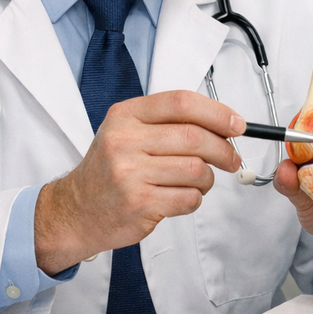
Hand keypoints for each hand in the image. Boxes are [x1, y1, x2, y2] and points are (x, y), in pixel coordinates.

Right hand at [34, 90, 243, 273]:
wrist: (76, 211)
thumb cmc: (110, 169)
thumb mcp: (128, 131)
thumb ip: (169, 122)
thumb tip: (225, 123)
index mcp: (125, 115)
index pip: (181, 103)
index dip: (217, 113)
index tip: (237, 124)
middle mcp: (124, 141)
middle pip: (195, 137)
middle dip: (224, 149)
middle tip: (231, 158)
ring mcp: (130, 174)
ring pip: (197, 170)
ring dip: (208, 179)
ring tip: (197, 181)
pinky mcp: (139, 204)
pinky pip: (189, 198)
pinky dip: (195, 199)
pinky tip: (181, 197)